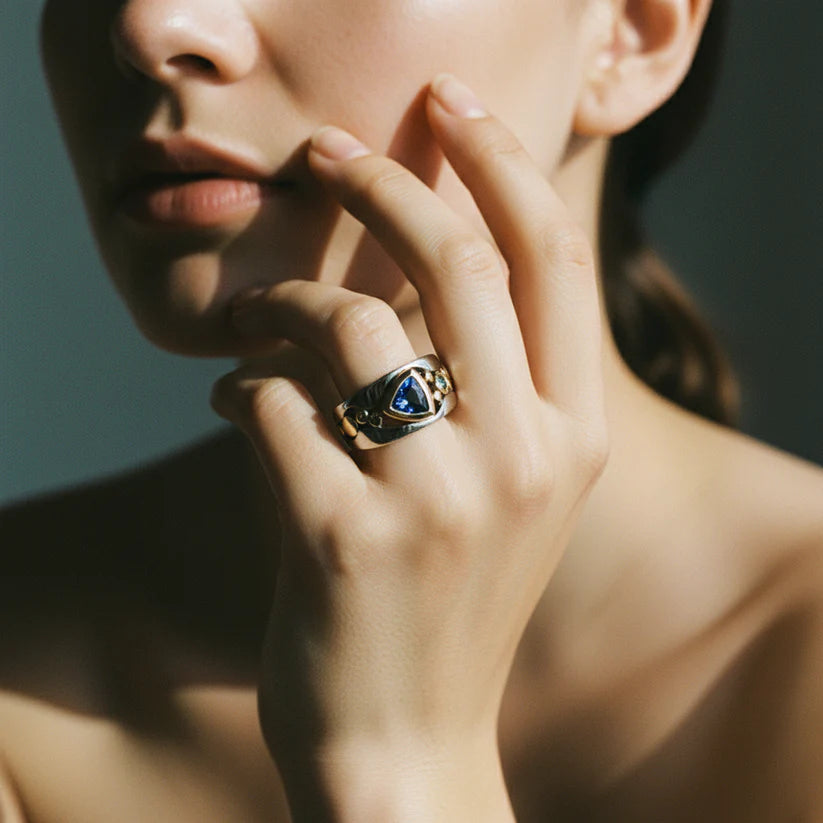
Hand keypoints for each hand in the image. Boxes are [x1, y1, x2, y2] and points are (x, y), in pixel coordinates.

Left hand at [211, 73, 608, 817]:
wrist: (409, 746)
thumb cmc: (449, 603)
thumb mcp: (503, 492)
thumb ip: (478, 381)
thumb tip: (396, 261)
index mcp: (576, 439)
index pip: (551, 258)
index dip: (501, 162)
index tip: (449, 110)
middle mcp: (525, 460)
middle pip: (455, 259)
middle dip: (382, 183)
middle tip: (327, 151)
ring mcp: (438, 502)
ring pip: (347, 324)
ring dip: (282, 303)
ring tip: (251, 321)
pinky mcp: (341, 538)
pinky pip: (271, 403)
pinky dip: (239, 386)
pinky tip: (229, 401)